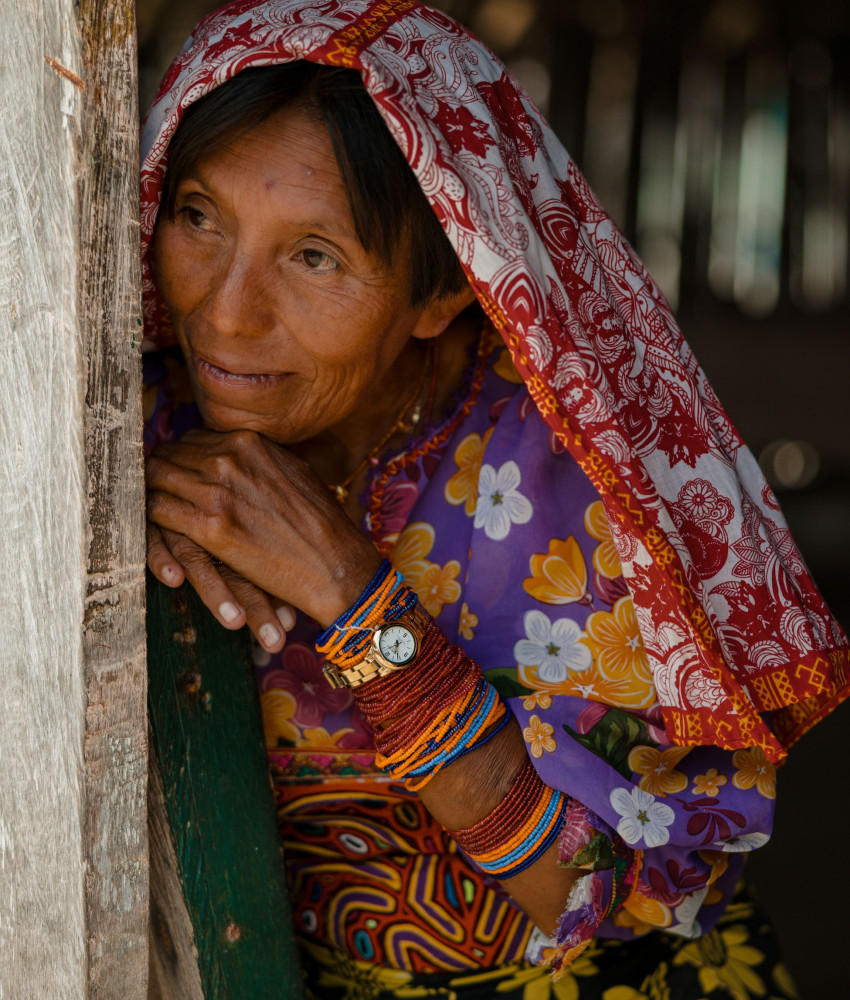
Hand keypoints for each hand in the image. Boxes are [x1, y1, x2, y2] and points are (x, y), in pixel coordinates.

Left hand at [146, 428, 382, 626]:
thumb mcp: (294, 473)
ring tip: (147, 508)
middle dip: (157, 473)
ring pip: (156, 477)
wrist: (336, 563)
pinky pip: (157, 510)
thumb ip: (261, 461)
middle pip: (169, 454)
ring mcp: (218, 489)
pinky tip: (151, 528)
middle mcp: (230, 457)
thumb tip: (244, 456)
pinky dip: (147, 518)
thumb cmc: (322, 525)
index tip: (177, 476)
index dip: (180, 459)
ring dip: (148, 493)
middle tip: (153, 493)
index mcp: (250, 441)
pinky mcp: (210, 526)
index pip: (194, 439)